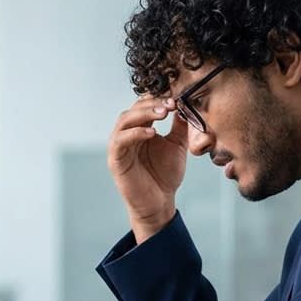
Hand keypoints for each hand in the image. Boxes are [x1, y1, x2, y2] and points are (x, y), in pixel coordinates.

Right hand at [109, 96, 189, 242]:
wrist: (160, 202)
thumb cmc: (165, 175)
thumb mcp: (176, 145)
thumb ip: (179, 126)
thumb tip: (185, 104)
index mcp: (140, 128)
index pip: (145, 105)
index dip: (159, 98)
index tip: (177, 98)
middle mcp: (127, 134)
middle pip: (134, 108)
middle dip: (153, 103)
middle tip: (171, 103)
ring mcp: (119, 146)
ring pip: (125, 120)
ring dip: (144, 113)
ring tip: (163, 113)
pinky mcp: (115, 160)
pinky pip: (120, 141)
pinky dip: (134, 133)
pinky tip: (151, 133)